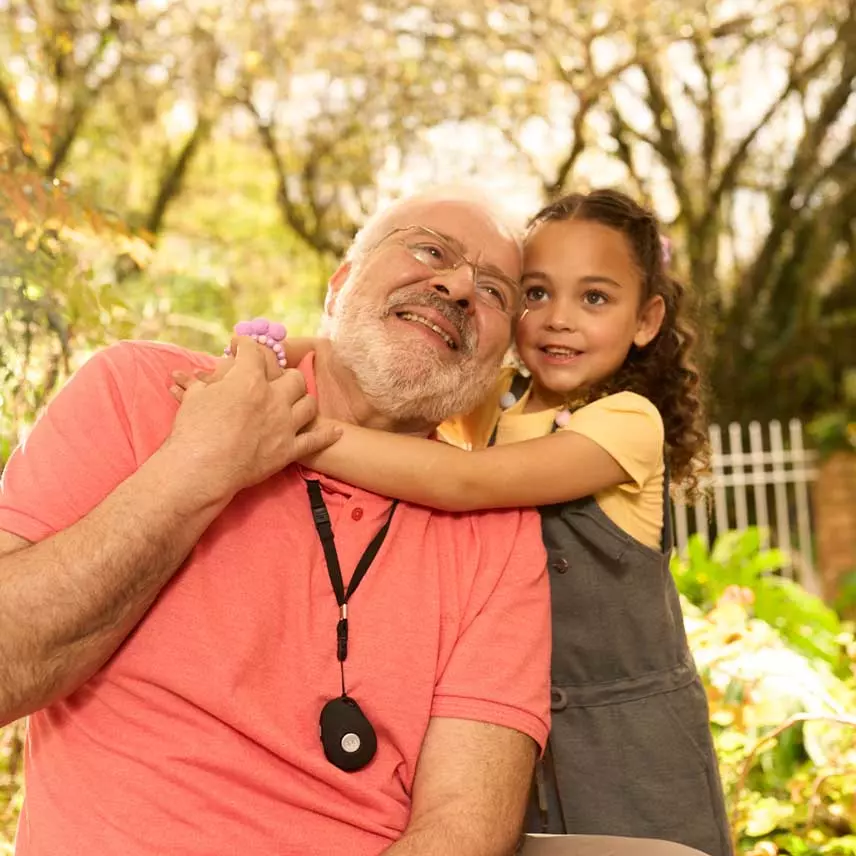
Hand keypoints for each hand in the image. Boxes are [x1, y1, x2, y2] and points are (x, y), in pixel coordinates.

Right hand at [163, 338, 340, 500]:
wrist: (202, 468)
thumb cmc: (193, 431)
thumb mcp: (194, 398)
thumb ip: (204, 384)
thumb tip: (199, 378)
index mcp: (249, 380)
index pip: (254, 353)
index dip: (246, 345)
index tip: (241, 346)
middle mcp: (274, 398)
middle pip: (294, 378)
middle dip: (285, 375)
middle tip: (275, 378)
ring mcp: (285, 424)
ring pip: (309, 404)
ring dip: (304, 400)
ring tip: (297, 401)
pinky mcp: (289, 450)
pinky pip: (316, 439)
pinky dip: (327, 435)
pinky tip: (335, 430)